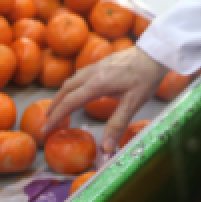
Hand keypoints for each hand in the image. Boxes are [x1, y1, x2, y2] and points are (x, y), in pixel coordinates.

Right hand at [43, 46, 168, 153]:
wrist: (155, 53)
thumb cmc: (146, 77)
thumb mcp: (133, 103)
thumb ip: (117, 124)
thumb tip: (106, 148)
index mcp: (96, 84)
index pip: (69, 102)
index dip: (55, 117)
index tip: (45, 129)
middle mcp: (92, 74)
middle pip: (65, 90)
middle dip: (54, 106)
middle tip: (47, 120)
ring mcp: (96, 66)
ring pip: (71, 81)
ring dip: (62, 94)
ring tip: (58, 107)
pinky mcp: (102, 63)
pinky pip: (80, 75)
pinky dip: (72, 86)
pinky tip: (78, 91)